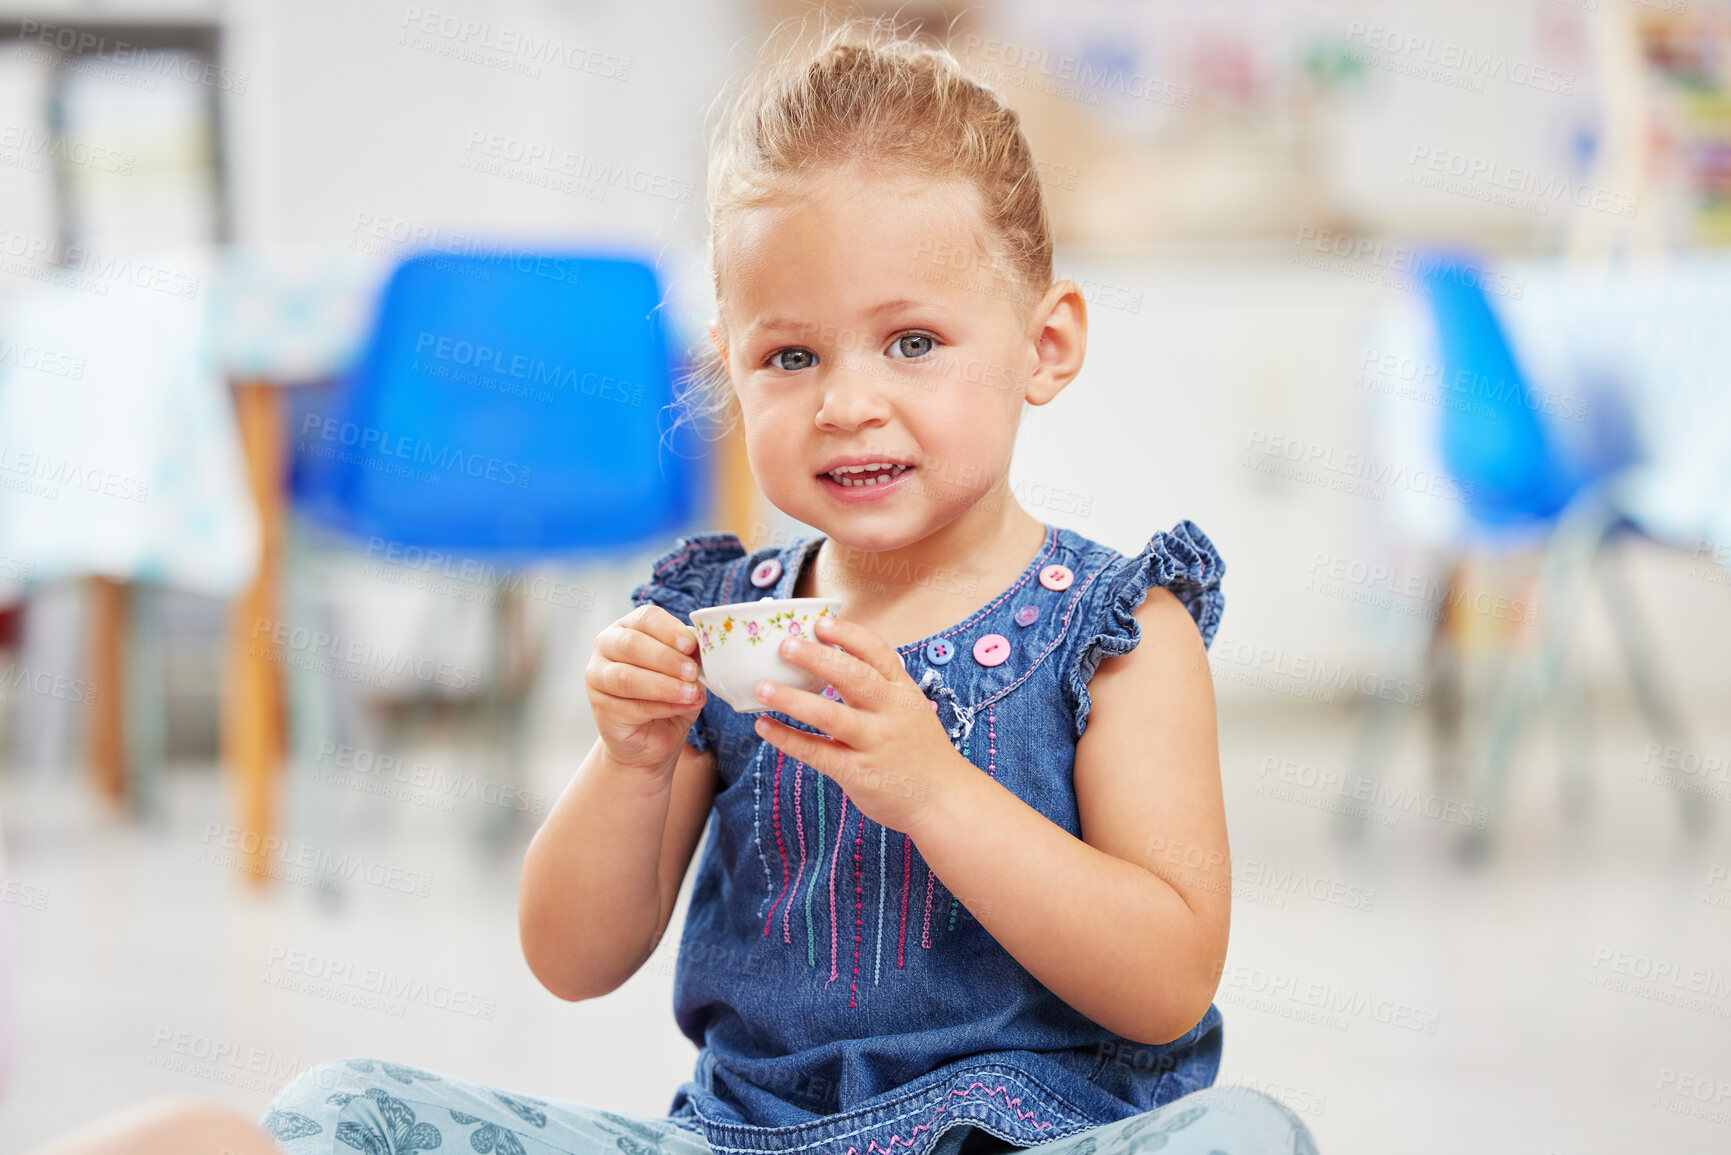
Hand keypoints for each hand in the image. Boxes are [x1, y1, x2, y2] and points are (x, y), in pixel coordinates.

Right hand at [585, 604, 705, 772]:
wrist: (649, 738)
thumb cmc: (667, 696)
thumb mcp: (684, 673)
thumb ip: (690, 659)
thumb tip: (704, 652)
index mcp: (629, 626)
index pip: (646, 618)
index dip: (669, 630)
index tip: (691, 645)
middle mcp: (607, 646)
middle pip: (632, 644)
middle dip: (666, 658)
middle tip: (692, 672)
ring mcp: (598, 677)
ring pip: (627, 677)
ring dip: (664, 685)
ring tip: (691, 693)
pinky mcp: (600, 708)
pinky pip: (631, 705)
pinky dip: (662, 707)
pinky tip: (682, 707)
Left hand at [750, 615, 964, 835]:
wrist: (944, 800)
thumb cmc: (920, 751)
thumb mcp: (911, 709)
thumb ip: (880, 688)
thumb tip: (831, 661)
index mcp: (903, 692)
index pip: (878, 653)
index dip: (848, 636)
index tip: (820, 623)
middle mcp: (890, 713)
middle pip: (852, 677)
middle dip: (817, 658)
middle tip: (784, 645)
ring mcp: (874, 743)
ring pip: (830, 715)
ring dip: (792, 699)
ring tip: (761, 687)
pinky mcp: (857, 773)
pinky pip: (817, 752)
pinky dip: (787, 739)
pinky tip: (765, 727)